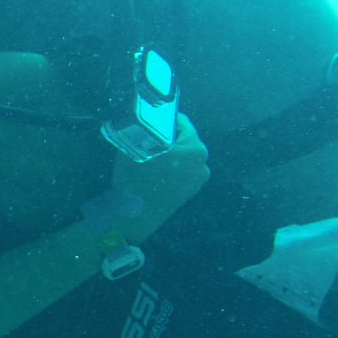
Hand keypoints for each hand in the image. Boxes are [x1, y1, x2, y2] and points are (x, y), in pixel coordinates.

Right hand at [111, 113, 209, 243]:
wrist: (134, 216)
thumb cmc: (135, 179)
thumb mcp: (135, 146)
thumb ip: (144, 129)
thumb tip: (144, 120)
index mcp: (195, 148)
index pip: (180, 122)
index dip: (162, 120)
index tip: (149, 122)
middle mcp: (203, 163)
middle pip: (183, 140)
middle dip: (166, 139)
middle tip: (146, 141)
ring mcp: (198, 180)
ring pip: (181, 156)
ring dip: (168, 154)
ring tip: (148, 158)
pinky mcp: (191, 191)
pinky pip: (181, 171)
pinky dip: (170, 168)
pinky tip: (153, 173)